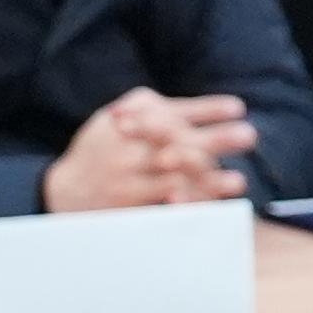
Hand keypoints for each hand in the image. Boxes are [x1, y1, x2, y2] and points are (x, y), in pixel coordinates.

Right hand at [40, 88, 250, 210]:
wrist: (64, 189)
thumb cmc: (104, 147)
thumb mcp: (119, 117)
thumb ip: (156, 110)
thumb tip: (216, 109)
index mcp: (130, 117)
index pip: (173, 111)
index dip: (207, 110)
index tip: (237, 108)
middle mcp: (129, 144)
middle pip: (177, 140)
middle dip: (215, 138)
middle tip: (249, 135)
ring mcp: (128, 175)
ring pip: (172, 175)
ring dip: (208, 178)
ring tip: (238, 180)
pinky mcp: (127, 203)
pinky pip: (160, 203)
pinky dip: (185, 203)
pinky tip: (208, 204)